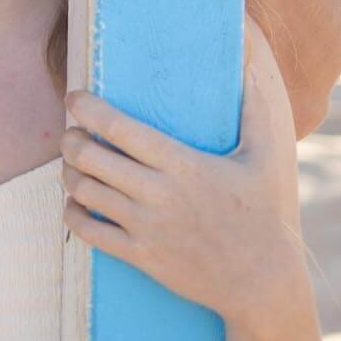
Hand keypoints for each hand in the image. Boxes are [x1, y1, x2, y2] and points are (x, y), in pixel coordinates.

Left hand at [61, 25, 307, 340]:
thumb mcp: (270, 155)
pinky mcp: (141, 257)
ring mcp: (146, 229)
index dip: (88, 108)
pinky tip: (75, 202)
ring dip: (70, 173)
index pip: (120, 129)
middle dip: (71, 139)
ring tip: (73, 162)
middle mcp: (158, 195)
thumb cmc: (268, 212)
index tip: (74, 96)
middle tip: (70, 130)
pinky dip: (73, 214)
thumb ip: (256, 104)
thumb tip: (249, 56)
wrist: (263, 283)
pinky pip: (89, 234)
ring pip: (84, 193)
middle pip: (91, 158)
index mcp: (184, 165)